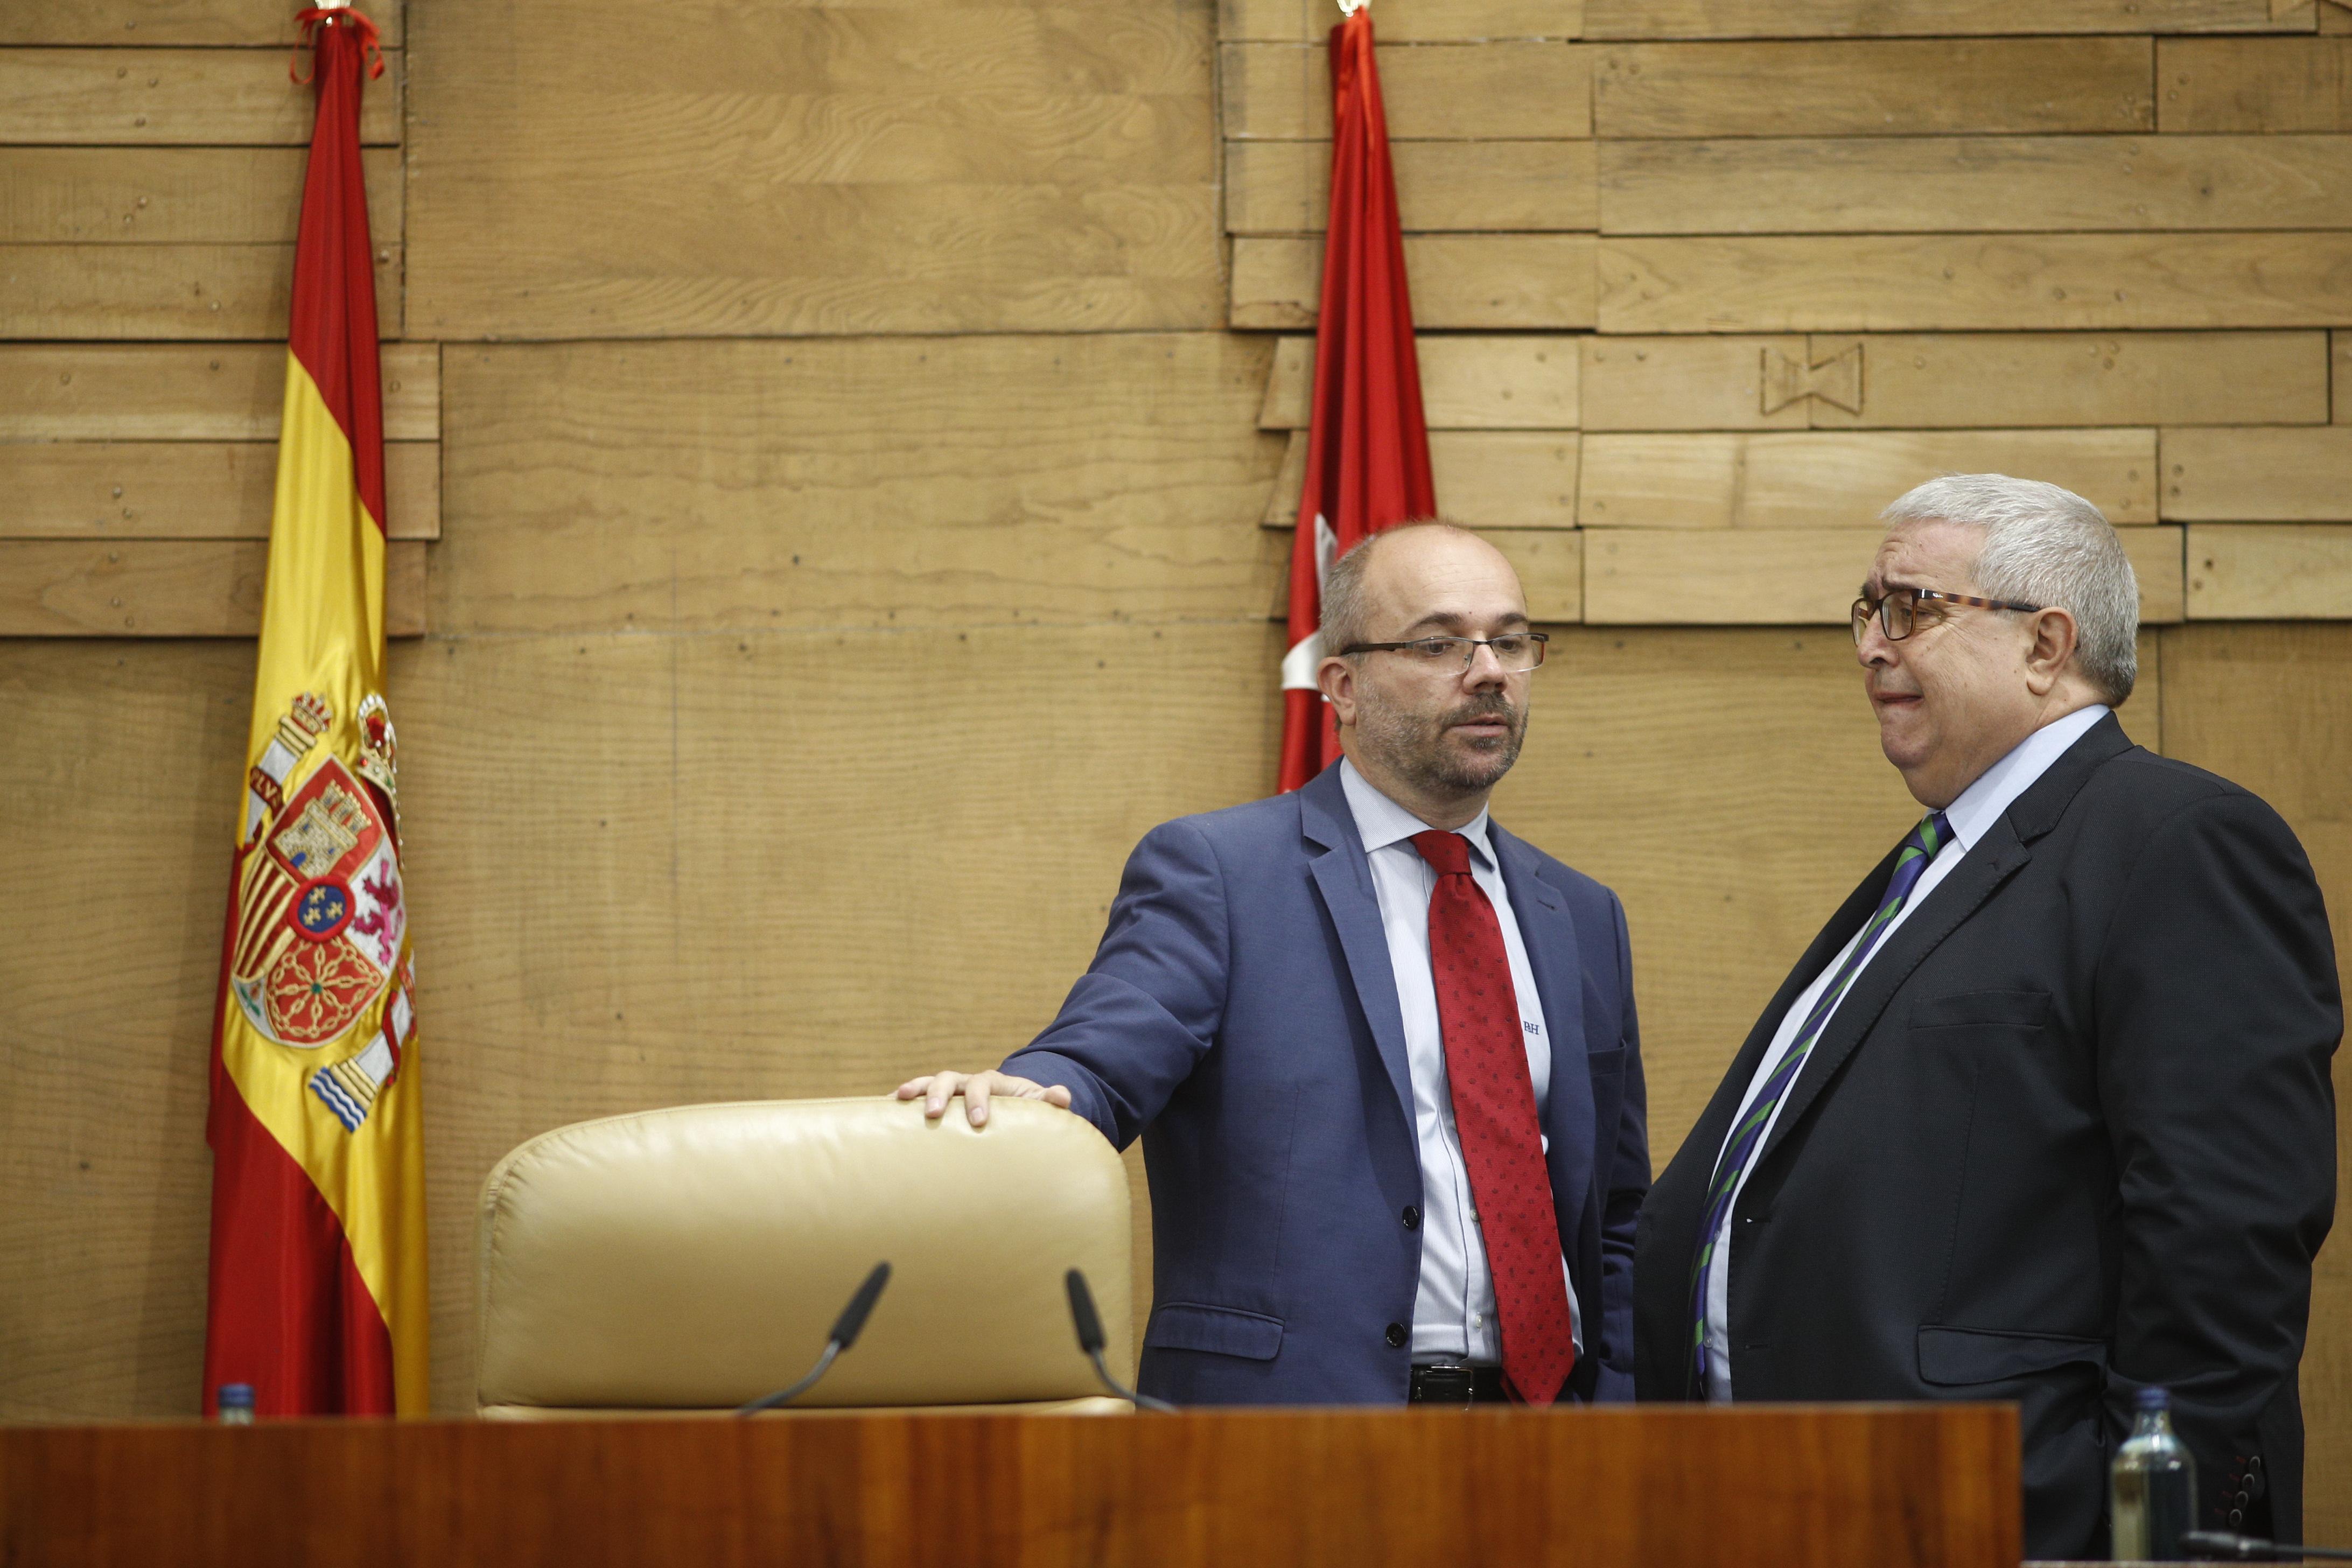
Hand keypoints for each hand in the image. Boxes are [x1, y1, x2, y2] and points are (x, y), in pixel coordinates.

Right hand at [895, 1069, 1071, 1127]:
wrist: (1010, 1107)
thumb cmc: (1023, 1110)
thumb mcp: (1037, 1105)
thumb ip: (1049, 1101)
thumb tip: (1062, 1096)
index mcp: (992, 1082)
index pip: (983, 1083)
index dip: (979, 1100)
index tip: (978, 1122)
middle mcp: (967, 1082)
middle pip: (949, 1078)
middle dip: (940, 1093)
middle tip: (933, 1114)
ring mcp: (950, 1090)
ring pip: (928, 1082)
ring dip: (914, 1088)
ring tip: (897, 1098)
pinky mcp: (937, 1101)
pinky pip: (915, 1097)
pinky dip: (899, 1101)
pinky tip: (881, 1110)